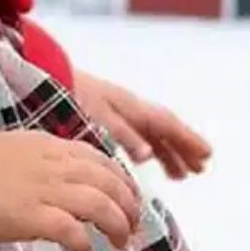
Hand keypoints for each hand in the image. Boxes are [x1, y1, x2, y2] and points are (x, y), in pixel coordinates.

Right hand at [0, 130, 142, 250]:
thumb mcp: (17, 150)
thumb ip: (44, 162)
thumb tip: (60, 181)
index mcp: (52, 148)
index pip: (102, 161)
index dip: (122, 182)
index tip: (128, 199)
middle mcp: (56, 166)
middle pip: (111, 183)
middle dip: (129, 206)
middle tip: (133, 227)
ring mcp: (47, 190)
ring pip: (102, 205)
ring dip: (118, 226)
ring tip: (120, 242)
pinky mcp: (34, 216)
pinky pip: (74, 230)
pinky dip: (85, 242)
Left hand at [72, 72, 211, 179]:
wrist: (43, 76)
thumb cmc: (69, 96)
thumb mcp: (97, 117)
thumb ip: (122, 135)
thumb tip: (149, 154)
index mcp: (130, 106)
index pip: (167, 124)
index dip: (187, 140)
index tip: (206, 155)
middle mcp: (128, 106)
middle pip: (163, 128)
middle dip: (183, 148)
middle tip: (199, 168)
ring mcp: (116, 110)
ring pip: (150, 132)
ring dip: (167, 151)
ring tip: (181, 174)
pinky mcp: (102, 114)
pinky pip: (134, 132)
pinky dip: (145, 146)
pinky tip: (145, 160)